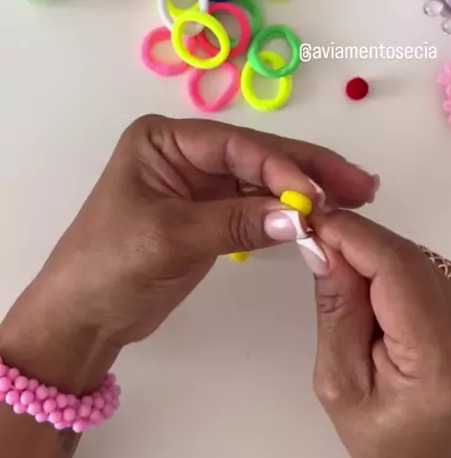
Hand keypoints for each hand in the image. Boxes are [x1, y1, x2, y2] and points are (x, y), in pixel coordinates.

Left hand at [0, 116, 374, 392]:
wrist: (82, 316)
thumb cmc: (108, 265)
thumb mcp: (170, 239)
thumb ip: (236, 223)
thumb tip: (303, 219)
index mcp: (165, 141)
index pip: (236, 145)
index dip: (281, 166)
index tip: (316, 195)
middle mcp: (186, 154)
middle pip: (258, 157)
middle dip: (308, 171)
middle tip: (361, 185)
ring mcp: (200, 185)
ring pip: (263, 181)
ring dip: (305, 192)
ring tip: (357, 198)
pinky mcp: (210, 215)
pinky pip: (257, 208)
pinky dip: (288, 215)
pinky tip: (321, 218)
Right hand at [310, 211, 450, 457]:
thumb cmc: (392, 447)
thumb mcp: (341, 385)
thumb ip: (335, 310)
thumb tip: (322, 246)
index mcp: (440, 360)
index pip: (395, 266)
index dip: (350, 234)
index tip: (311, 221)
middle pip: (408, 255)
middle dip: (357, 243)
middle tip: (315, 249)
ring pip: (418, 256)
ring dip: (376, 257)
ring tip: (349, 295)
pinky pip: (431, 268)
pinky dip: (396, 271)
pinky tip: (378, 302)